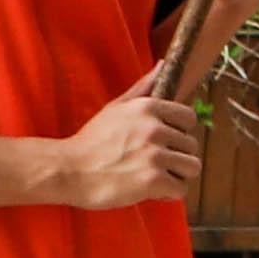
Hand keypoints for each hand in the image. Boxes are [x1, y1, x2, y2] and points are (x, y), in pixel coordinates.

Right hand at [48, 92, 201, 210]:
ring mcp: (155, 155)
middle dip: (176, 156)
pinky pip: (181, 189)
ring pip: (191, 167)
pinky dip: (168, 193)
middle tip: (151, 163)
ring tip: (153, 176)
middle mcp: (155, 129)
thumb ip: (143, 88)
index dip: (179, 133)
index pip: (189, 118)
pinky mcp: (153, 180)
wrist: (67, 170)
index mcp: (148, 108)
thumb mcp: (115, 108)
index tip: (163, 142)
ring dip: (176, 175)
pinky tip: (150, 190)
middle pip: (192, 145)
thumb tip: (163, 64)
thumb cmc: (91, 141)